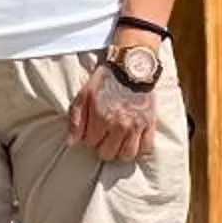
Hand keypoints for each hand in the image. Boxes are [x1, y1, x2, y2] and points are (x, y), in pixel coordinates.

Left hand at [67, 45, 157, 162]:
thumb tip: (71, 143)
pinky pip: (146, 147)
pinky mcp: (150, 123)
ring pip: (127, 155)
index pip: (91, 143)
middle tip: (103, 139)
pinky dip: (139, 150)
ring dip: (119, 153)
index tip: (91, 131)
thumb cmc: (107, 79)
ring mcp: (137, 126)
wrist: (132, 67)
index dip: (89, 138)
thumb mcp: (85, 94)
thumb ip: (77, 119)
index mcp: (102, 117)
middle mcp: (120, 125)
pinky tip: (132, 144)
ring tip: (116, 144)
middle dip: (102, 148)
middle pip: (108, 153)